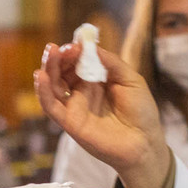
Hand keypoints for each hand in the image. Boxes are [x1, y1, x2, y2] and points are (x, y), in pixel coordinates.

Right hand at [35, 43, 170, 187]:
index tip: (77, 44)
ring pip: (53, 86)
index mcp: (96, 80)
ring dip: (49, 68)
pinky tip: (41, 76)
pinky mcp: (70, 123)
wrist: (146, 142)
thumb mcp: (130, 79)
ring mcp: (74, 107)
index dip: (74, 52)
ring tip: (51, 53)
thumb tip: (89, 46)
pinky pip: (51, 107)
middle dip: (59, 57)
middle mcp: (82, 92)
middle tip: (58, 48)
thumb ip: (110, 62)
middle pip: (61, 71)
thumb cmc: (141, 111)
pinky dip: (43, 92)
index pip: (77, 61)